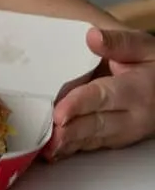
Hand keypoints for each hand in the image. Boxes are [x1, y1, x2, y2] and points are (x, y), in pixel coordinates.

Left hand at [46, 27, 154, 160]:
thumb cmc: (152, 62)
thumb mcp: (142, 46)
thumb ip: (117, 42)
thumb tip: (92, 36)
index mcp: (137, 90)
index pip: (103, 97)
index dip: (79, 105)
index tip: (59, 112)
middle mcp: (133, 116)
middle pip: (96, 124)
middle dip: (69, 132)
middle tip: (46, 138)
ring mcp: (126, 131)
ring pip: (94, 139)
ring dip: (69, 145)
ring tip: (45, 149)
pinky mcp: (118, 139)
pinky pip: (94, 145)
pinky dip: (73, 150)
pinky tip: (54, 153)